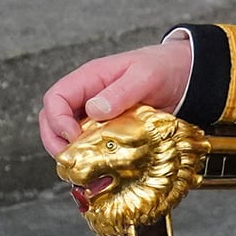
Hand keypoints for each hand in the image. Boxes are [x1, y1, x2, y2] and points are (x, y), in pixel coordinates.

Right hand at [37, 40, 191, 156]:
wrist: (183, 76)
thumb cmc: (163, 68)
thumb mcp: (145, 76)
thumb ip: (121, 91)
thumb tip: (95, 110)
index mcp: (89, 78)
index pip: (56, 98)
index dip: (57, 120)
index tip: (74, 138)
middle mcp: (86, 97)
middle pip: (52, 119)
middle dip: (55, 142)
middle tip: (70, 161)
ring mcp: (95, 114)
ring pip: (67, 135)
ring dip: (71, 152)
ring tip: (83, 168)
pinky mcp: (107, 129)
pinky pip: (89, 143)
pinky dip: (89, 156)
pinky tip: (99, 167)